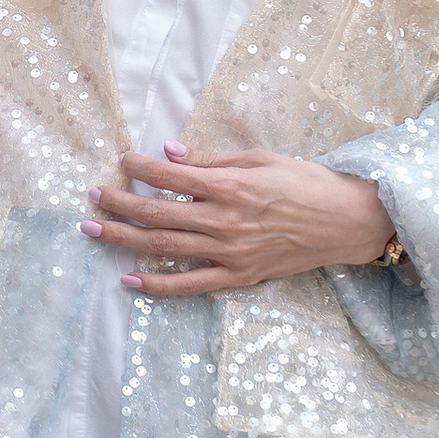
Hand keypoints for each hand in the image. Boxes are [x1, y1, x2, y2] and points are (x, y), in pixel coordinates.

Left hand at [83, 146, 395, 296]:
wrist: (347, 222)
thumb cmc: (307, 183)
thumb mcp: (261, 159)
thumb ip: (212, 160)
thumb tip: (170, 152)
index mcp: (230, 187)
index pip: (170, 177)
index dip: (140, 167)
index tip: (121, 160)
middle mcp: (224, 221)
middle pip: (157, 213)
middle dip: (118, 203)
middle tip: (91, 196)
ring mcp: (229, 253)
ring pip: (164, 246)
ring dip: (123, 238)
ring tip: (92, 229)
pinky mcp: (239, 277)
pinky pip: (189, 284)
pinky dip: (157, 283)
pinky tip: (129, 280)